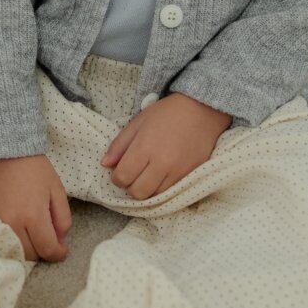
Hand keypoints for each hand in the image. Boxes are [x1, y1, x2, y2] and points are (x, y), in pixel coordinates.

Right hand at [0, 153, 71, 262]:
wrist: (6, 152)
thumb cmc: (35, 170)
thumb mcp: (57, 191)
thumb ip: (63, 219)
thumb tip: (60, 241)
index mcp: (33, 215)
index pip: (48, 249)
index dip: (59, 253)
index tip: (62, 250)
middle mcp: (12, 222)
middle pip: (30, 255)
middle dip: (43, 251)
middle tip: (48, 239)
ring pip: (14, 251)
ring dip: (27, 249)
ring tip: (33, 236)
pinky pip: (0, 240)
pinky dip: (11, 241)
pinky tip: (18, 231)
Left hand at [101, 92, 232, 198]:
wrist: (202, 110)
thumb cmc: (167, 113)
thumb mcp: (138, 122)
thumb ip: (119, 145)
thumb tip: (105, 164)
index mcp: (144, 147)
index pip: (122, 177)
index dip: (117, 177)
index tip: (121, 170)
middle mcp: (161, 163)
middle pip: (137, 193)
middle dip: (131, 186)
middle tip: (134, 174)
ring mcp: (177, 172)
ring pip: (154, 196)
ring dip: (148, 189)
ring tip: (149, 174)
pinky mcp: (190, 175)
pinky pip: (171, 192)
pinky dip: (163, 188)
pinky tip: (162, 175)